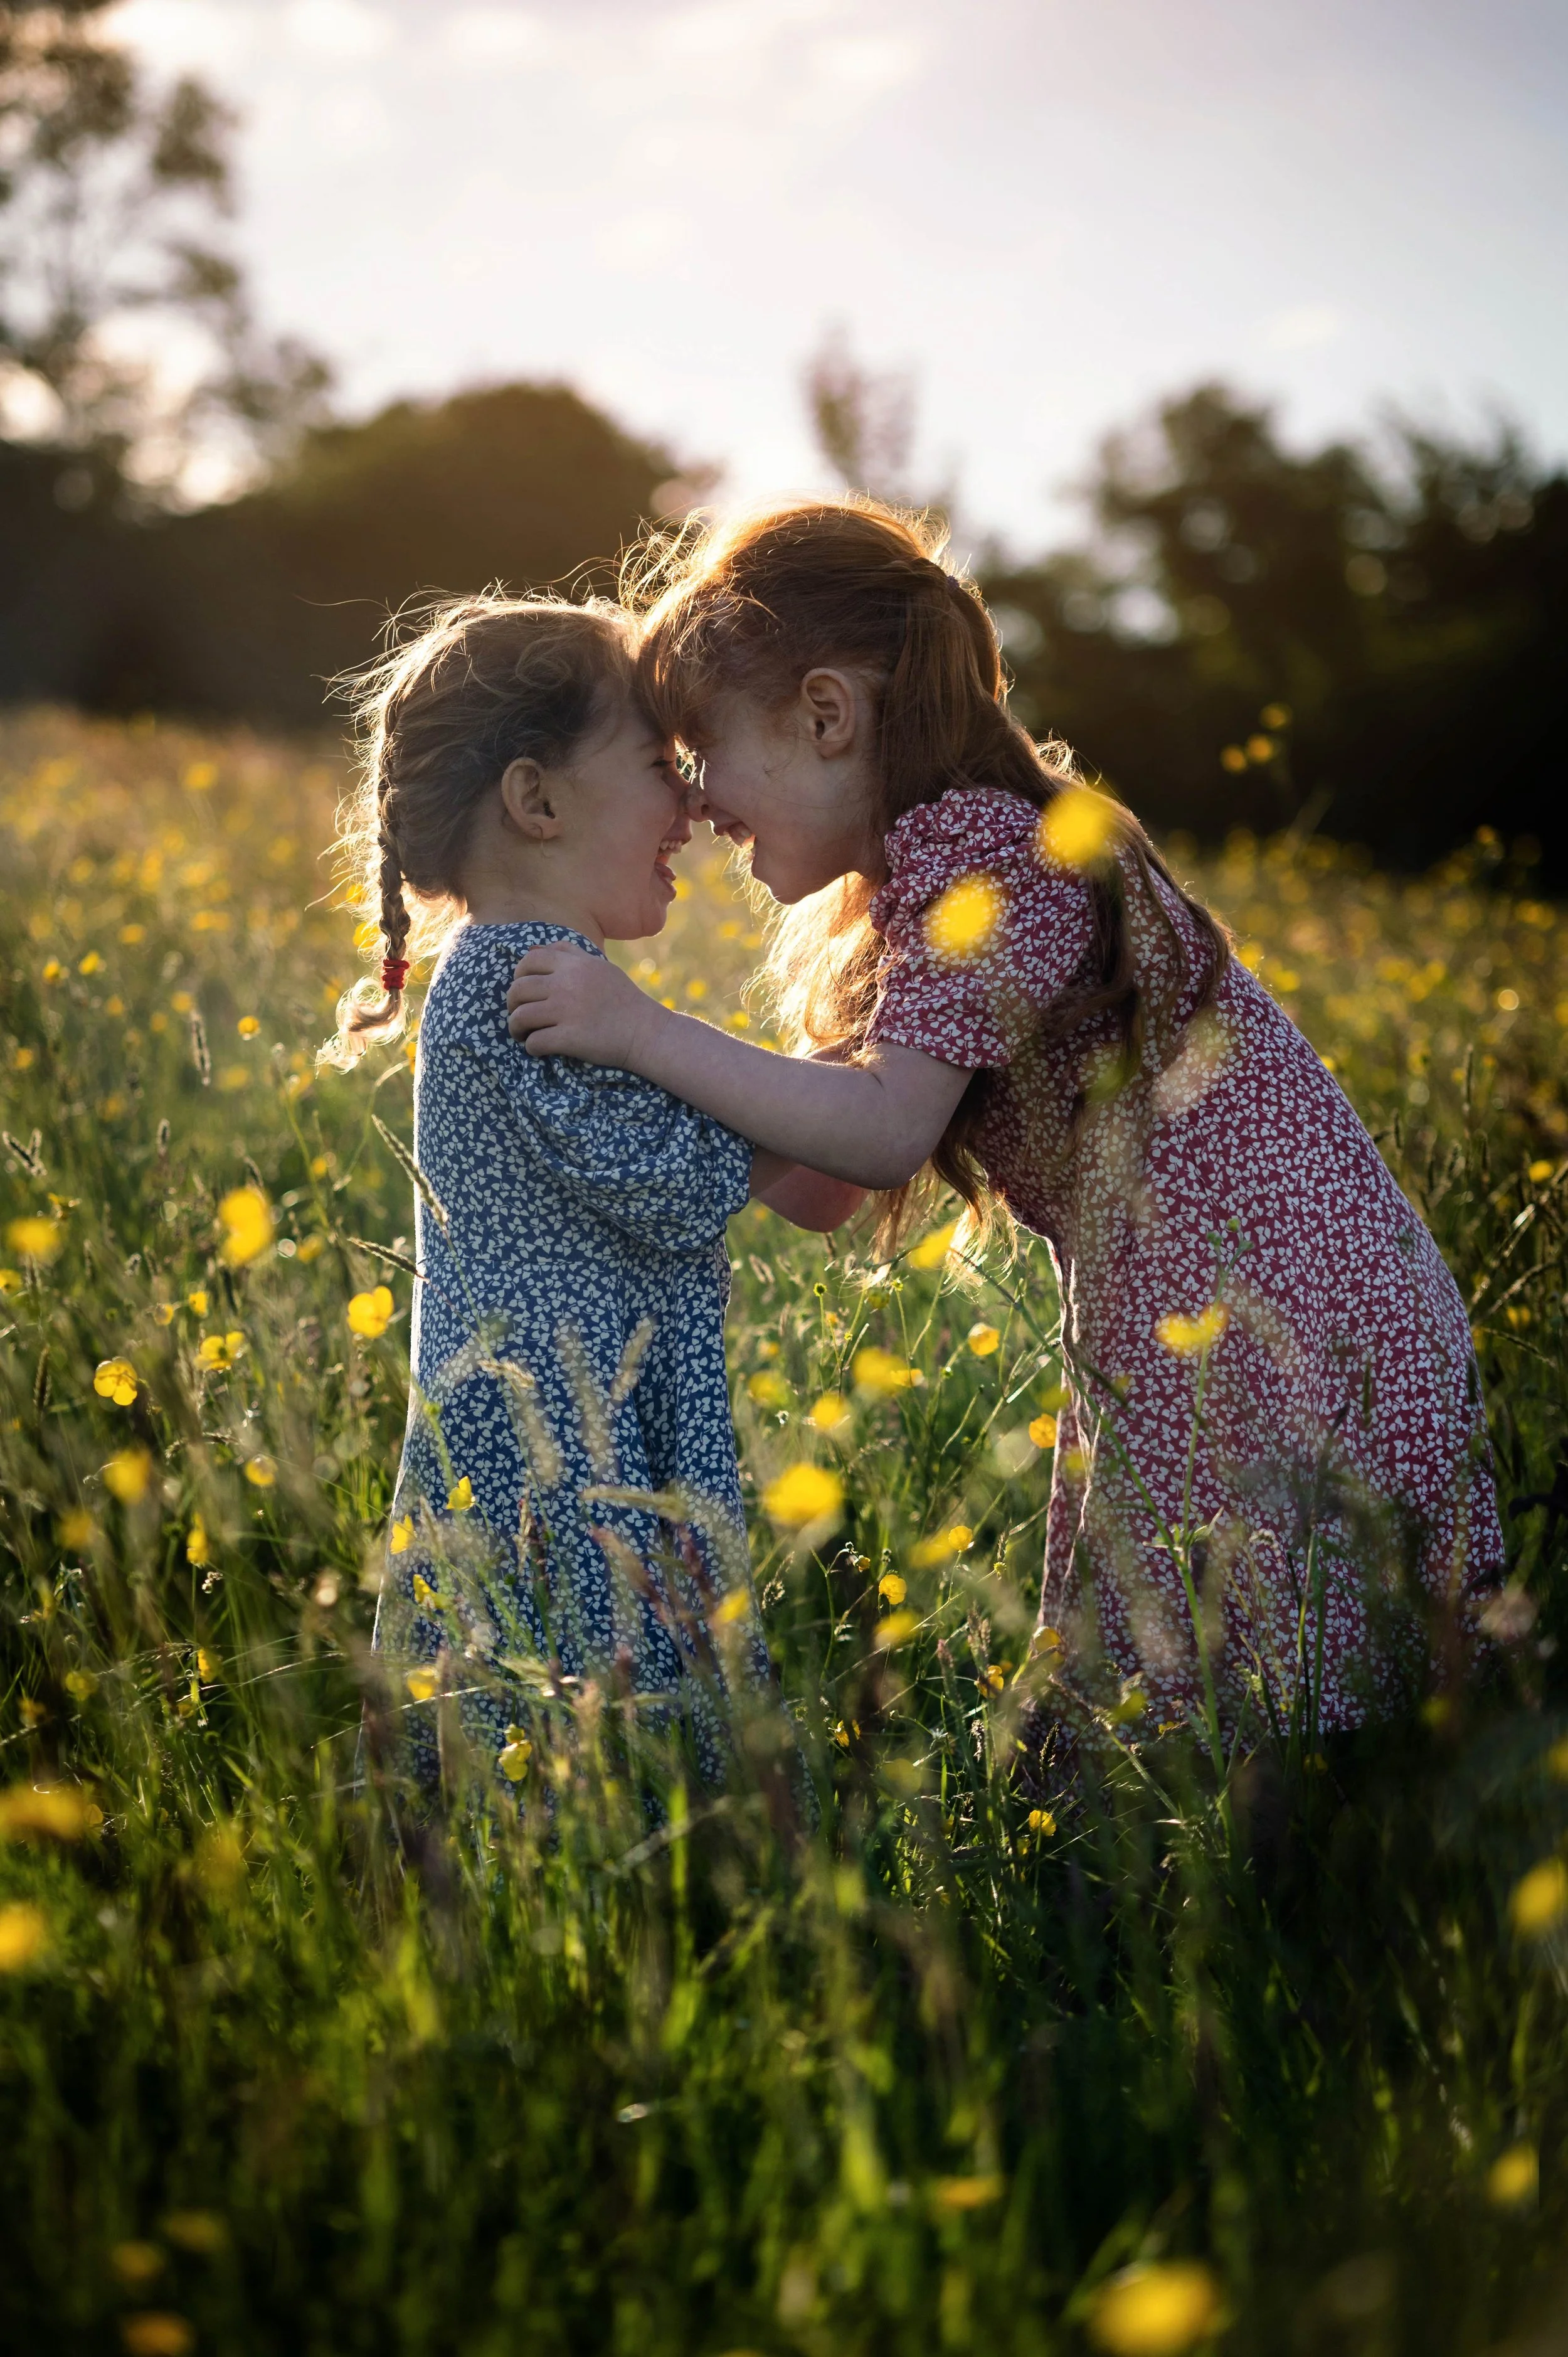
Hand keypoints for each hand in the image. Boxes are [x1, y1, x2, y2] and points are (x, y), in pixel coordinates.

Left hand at [505, 946, 659, 1064]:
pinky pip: (535, 1043)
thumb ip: (568, 954)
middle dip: (512, 1004)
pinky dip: (531, 1048)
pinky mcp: (570, 1038)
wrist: (646, 1032)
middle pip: (518, 989)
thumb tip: (533, 949)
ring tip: (523, 1034)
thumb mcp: (599, 967)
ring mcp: (567, 1011)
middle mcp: (567, 984)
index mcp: (574, 965)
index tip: (524, 991)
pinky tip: (539, 1049)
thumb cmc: (623, 999)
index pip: (528, 961)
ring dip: (516, 1028)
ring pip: (520, 1017)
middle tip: (520, 1016)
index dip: (518, 975)